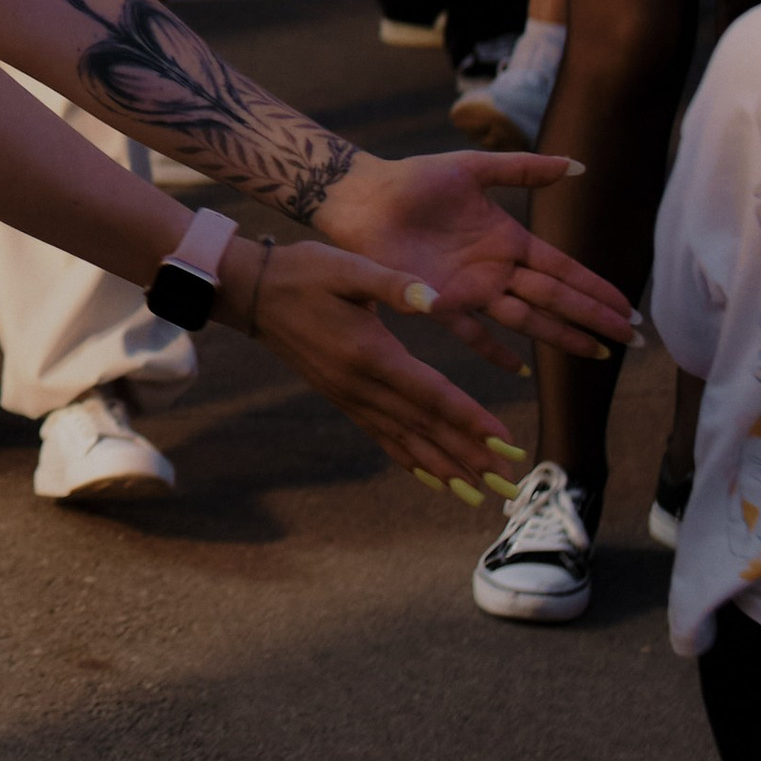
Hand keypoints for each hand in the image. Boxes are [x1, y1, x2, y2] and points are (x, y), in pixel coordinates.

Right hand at [241, 236, 529, 486]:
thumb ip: (392, 283)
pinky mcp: (342, 398)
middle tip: (507, 484)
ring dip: (445, 467)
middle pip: (424, 427)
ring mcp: (349, 396)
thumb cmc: (304, 272)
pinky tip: (433, 477)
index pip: (430, 393)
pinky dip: (410, 459)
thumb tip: (432, 298)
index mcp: (370, 352)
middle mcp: (360, 384)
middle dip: (468, 456)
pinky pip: (382, 436)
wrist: (253, 293)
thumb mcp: (348, 267)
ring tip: (479, 493)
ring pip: (405, 440)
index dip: (469, 419)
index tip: (503, 440)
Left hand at [315, 148, 635, 365]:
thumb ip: (523, 169)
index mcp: (509, 239)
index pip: (563, 269)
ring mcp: (470, 289)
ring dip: (560, 336)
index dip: (595, 288)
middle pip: (554, 298)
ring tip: (596, 355)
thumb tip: (578, 165)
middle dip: (591, 318)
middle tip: (630, 340)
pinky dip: (495, 352)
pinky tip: (522, 371)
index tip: (627, 307)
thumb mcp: (475, 169)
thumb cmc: (415, 179)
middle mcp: (496, 269)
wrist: (363, 196)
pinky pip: (472, 333)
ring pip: (526, 318)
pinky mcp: (439, 302)